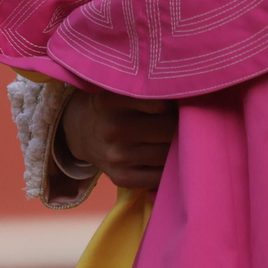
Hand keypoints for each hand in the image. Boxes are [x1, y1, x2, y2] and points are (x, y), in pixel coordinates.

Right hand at [60, 88, 177, 190]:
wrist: (79, 131)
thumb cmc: (111, 106)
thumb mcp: (120, 90)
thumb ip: (147, 91)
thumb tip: (189, 100)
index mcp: (113, 101)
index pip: (161, 103)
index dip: (176, 103)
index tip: (178, 102)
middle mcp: (114, 129)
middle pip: (168, 129)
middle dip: (181, 125)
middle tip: (184, 122)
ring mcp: (117, 156)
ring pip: (167, 153)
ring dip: (178, 147)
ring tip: (178, 139)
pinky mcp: (121, 178)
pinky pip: (158, 177)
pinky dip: (169, 169)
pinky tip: (168, 159)